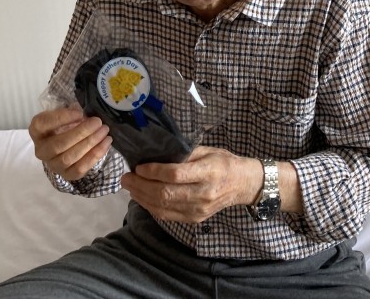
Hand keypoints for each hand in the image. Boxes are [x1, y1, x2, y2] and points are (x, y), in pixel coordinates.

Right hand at [28, 105, 111, 181]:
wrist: (68, 143)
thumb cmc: (67, 123)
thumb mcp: (66, 113)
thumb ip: (72, 110)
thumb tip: (85, 110)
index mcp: (37, 131)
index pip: (42, 124)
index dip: (61, 118)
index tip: (80, 113)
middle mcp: (41, 150)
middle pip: (58, 145)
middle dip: (81, 133)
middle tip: (97, 122)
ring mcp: (53, 165)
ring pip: (69, 158)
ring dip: (90, 143)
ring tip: (104, 131)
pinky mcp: (66, 174)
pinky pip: (80, 168)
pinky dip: (95, 155)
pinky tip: (106, 143)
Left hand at [120, 146, 262, 223]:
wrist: (242, 184)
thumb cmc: (223, 161)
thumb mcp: (207, 150)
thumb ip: (185, 153)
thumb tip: (157, 153)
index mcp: (208, 172)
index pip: (176, 174)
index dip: (154, 171)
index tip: (139, 166)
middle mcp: (203, 193)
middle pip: (166, 193)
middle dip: (141, 186)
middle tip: (126, 178)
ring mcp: (198, 210)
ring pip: (164, 207)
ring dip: (142, 198)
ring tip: (129, 187)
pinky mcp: (194, 219)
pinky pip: (168, 216)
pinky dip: (151, 207)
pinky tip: (142, 198)